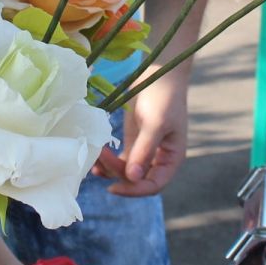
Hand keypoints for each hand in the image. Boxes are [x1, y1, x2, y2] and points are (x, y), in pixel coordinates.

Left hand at [95, 79, 187, 195]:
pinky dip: (108, 162)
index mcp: (171, 159)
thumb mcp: (155, 124)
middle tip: (100, 157)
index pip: (154, 185)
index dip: (135, 190)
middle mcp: (159, 159)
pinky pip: (120, 161)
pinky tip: (96, 161)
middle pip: (136, 180)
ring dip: (109, 168)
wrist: (158, 74)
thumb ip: (144, 151)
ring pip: (125, 171)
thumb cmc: (163, 98)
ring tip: (94, 157)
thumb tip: (133, 178)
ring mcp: (145, 151)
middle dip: (117, 173)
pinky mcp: (134, 142)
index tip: (114, 187)